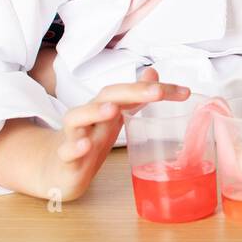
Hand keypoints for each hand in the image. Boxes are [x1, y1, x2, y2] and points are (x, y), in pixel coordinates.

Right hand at [41, 67, 189, 200]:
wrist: (56, 168)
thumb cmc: (90, 138)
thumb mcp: (116, 118)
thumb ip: (134, 97)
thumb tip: (153, 73)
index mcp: (107, 107)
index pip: (133, 91)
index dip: (158, 90)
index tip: (185, 93)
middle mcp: (90, 116)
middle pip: (106, 96)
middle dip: (131, 92)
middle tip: (155, 91)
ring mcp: (75, 135)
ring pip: (78, 118)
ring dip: (95, 112)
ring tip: (113, 110)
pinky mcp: (65, 157)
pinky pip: (67, 150)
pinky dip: (74, 147)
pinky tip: (84, 146)